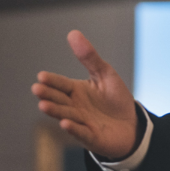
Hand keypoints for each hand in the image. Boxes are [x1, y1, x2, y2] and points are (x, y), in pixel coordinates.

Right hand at [32, 30, 138, 158]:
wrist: (132, 124)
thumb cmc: (115, 99)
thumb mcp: (105, 74)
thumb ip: (89, 57)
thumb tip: (73, 33)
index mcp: (76, 91)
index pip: (61, 84)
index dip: (52, 81)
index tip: (41, 76)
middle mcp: (75, 107)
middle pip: (59, 100)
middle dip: (48, 95)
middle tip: (37, 89)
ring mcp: (82, 122)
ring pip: (66, 115)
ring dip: (55, 111)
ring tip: (44, 105)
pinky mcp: (92, 137)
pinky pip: (81, 132)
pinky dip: (73, 128)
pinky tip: (65, 123)